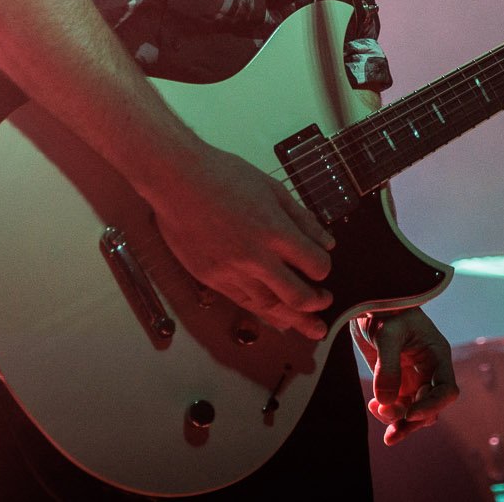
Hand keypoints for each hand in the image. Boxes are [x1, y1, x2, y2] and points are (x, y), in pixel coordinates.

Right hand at [144, 145, 335, 339]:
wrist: (177, 182)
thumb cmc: (225, 176)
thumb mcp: (271, 188)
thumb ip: (301, 218)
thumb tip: (326, 242)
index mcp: (274, 230)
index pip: (314, 263)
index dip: (324, 267)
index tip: (323, 266)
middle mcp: (256, 257)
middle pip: (297, 295)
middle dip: (317, 303)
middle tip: (325, 302)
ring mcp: (231, 271)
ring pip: (269, 306)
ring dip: (295, 319)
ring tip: (310, 327)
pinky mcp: (211, 278)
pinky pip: (243, 302)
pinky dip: (263, 312)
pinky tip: (276, 317)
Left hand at [353, 307, 457, 443]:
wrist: (367, 298)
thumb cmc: (384, 308)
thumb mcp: (386, 332)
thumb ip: (387, 366)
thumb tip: (387, 402)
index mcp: (436, 355)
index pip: (446, 389)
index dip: (432, 406)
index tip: (410, 413)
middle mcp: (429, 370)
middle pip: (430, 408)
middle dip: (412, 421)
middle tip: (391, 434)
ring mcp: (413, 377)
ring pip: (413, 411)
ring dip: (398, 420)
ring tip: (377, 412)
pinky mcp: (396, 381)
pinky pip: (397, 405)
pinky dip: (387, 412)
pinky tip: (374, 407)